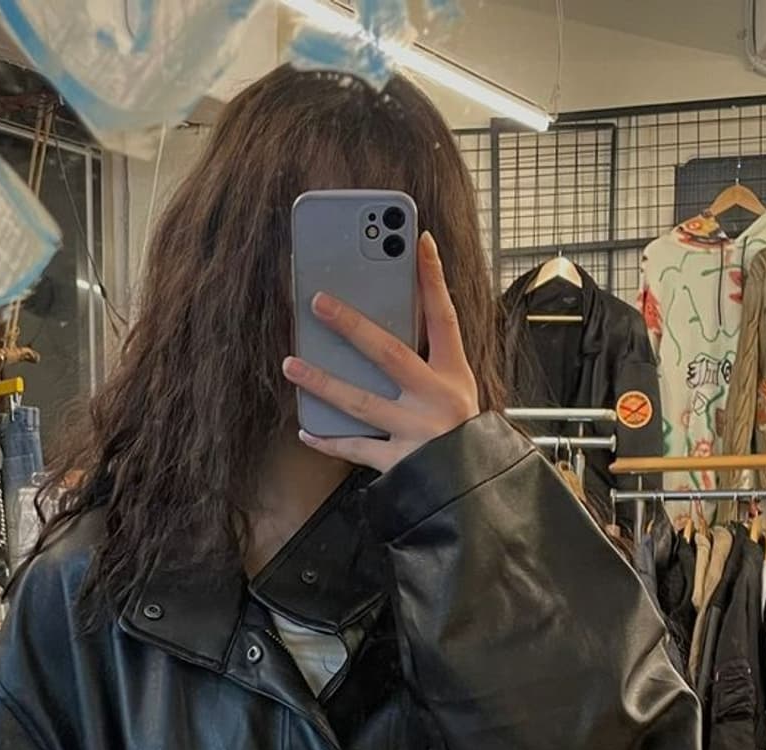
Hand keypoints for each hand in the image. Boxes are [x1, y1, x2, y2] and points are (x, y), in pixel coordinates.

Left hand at [282, 231, 479, 473]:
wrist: (474, 492)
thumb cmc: (462, 438)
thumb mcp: (457, 393)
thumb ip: (429, 364)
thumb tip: (390, 329)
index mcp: (455, 376)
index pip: (445, 317)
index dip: (433, 278)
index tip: (419, 241)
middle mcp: (436, 400)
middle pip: (389, 353)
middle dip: (352, 325)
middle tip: (318, 302)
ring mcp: (415, 433)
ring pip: (360, 402)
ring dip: (322, 382)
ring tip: (291, 364)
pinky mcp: (398, 463)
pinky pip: (355, 448)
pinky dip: (328, 440)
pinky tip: (306, 428)